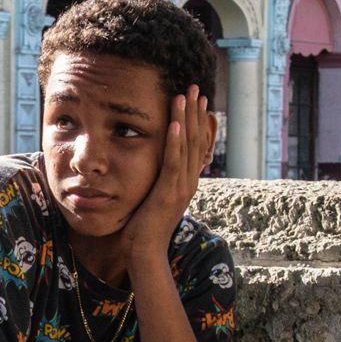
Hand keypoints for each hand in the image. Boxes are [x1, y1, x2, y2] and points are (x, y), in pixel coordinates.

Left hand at [119, 87, 216, 272]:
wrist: (144, 254)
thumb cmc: (143, 227)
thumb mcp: (153, 196)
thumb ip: (157, 179)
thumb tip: (152, 164)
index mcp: (186, 181)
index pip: (195, 144)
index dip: (197, 120)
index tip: (196, 99)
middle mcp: (188, 182)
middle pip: (196, 140)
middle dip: (195, 112)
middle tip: (195, 87)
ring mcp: (181, 188)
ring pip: (187, 147)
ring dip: (186, 120)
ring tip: (184, 96)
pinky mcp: (168, 194)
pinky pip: (173, 164)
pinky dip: (175, 143)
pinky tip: (175, 124)